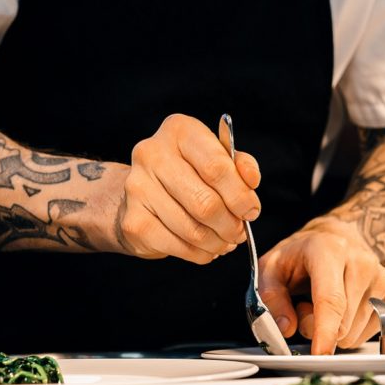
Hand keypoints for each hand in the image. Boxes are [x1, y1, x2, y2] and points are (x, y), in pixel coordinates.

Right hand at [117, 114, 260, 263]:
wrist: (143, 194)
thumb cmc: (188, 173)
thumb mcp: (217, 158)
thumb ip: (239, 165)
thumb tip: (251, 180)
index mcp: (179, 130)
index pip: (216, 167)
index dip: (241, 196)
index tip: (251, 211)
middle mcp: (152, 154)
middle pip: (205, 202)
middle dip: (230, 224)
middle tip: (239, 232)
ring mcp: (138, 188)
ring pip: (193, 230)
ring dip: (217, 242)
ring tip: (224, 242)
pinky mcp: (133, 221)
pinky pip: (177, 246)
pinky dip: (199, 254)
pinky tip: (205, 249)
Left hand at [258, 217, 384, 354]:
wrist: (334, 239)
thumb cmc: (300, 255)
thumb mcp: (271, 269)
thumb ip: (272, 298)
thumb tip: (286, 328)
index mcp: (329, 250)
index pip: (331, 299)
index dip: (324, 331)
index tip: (320, 354)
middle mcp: (362, 263)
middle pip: (342, 323)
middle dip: (316, 328)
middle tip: (304, 306)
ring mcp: (382, 279)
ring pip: (355, 333)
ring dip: (334, 330)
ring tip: (323, 304)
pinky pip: (370, 333)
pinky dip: (351, 331)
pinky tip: (342, 310)